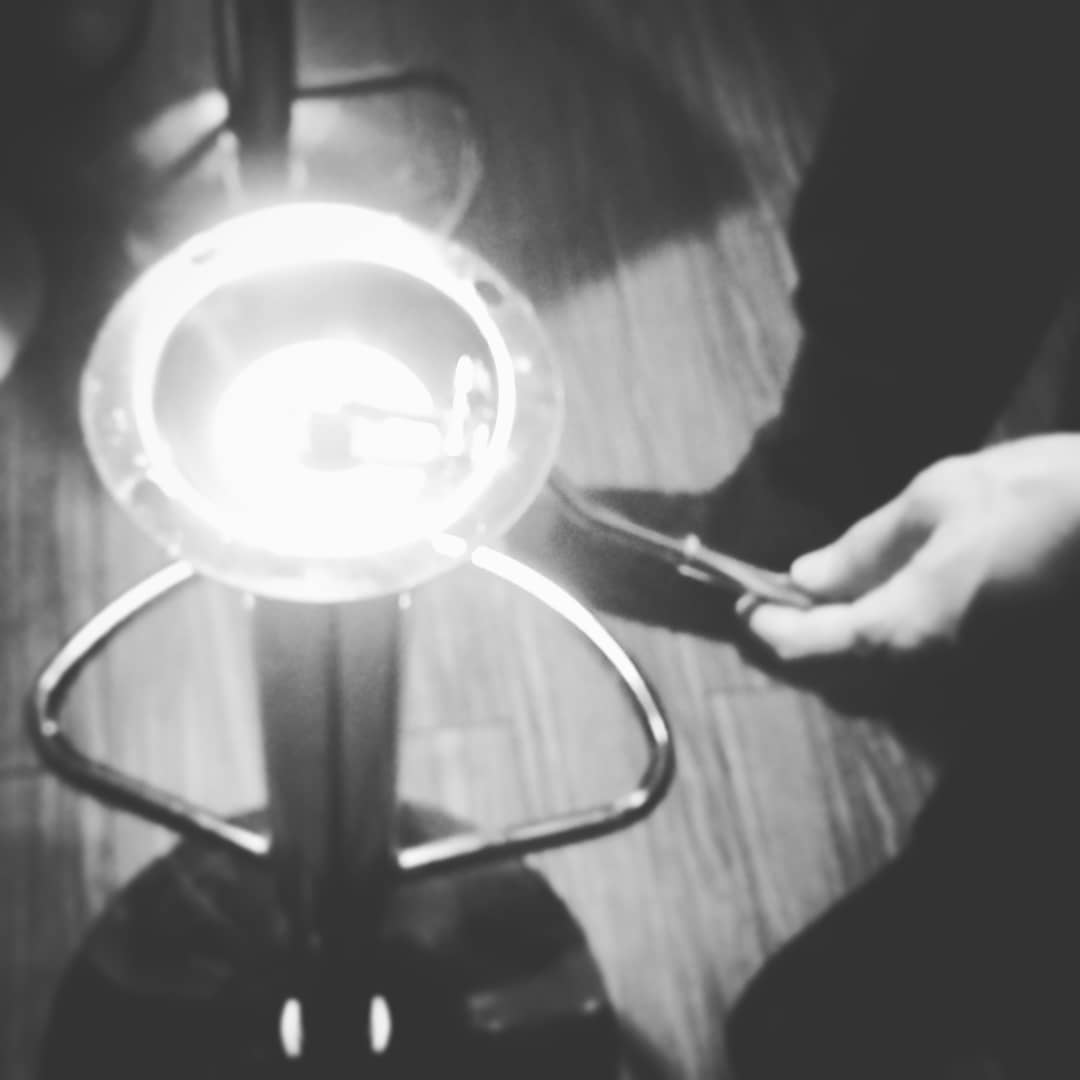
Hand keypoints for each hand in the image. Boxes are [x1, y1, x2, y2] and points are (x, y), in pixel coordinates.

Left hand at [739, 434, 1079, 661]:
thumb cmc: (1043, 496)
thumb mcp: (940, 496)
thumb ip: (863, 547)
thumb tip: (805, 576)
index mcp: (907, 626)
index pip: (809, 647)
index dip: (767, 628)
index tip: (745, 601)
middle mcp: (935, 674)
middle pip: (836, 682)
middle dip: (795, 648)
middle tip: (771, 608)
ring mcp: (971, 689)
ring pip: (876, 694)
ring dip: (835, 662)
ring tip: (820, 615)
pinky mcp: (999, 687)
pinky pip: (920, 692)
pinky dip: (882, 666)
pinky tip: (882, 627)